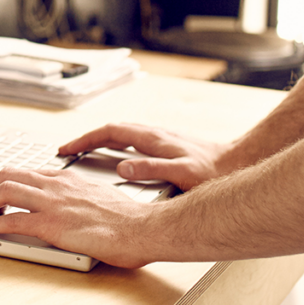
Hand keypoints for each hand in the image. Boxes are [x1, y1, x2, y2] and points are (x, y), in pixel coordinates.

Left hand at [0, 168, 156, 268]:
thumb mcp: (101, 197)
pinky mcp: (50, 225)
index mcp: (69, 179)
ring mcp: (52, 204)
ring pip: (5, 191)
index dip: (10, 183)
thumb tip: (77, 207)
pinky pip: (11, 222)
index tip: (3, 195)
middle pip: (10, 175)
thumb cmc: (127, 218)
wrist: (139, 227)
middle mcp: (56, 186)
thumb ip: (82, 197)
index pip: (29, 172)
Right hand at [57, 123, 230, 190]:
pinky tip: (116, 157)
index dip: (85, 140)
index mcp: (153, 139)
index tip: (66, 149)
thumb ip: (151, 169)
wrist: (237, 162)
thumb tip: (122, 167)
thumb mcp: (181, 174)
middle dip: (87, 139)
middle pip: (112, 130)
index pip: (110, 132)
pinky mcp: (166, 145)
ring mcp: (160, 138)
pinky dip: (116, 145)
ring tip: (84, 153)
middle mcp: (154, 134)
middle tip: (67, 151)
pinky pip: (132, 140)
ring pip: (122, 134)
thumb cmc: (212, 171)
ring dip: (100, 140)